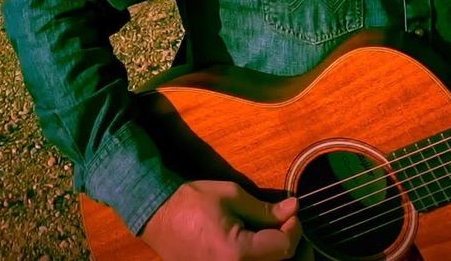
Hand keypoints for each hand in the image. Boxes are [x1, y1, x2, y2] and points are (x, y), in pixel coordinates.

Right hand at [141, 180, 301, 260]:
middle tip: (289, 227)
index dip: (294, 229)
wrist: (156, 216)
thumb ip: (265, 209)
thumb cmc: (190, 202)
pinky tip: (262, 247)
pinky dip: (262, 259)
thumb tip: (293, 208)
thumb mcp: (231, 196)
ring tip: (278, 237)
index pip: (284, 247)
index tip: (291, 212)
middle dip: (291, 245)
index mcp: (238, 252)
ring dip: (278, 255)